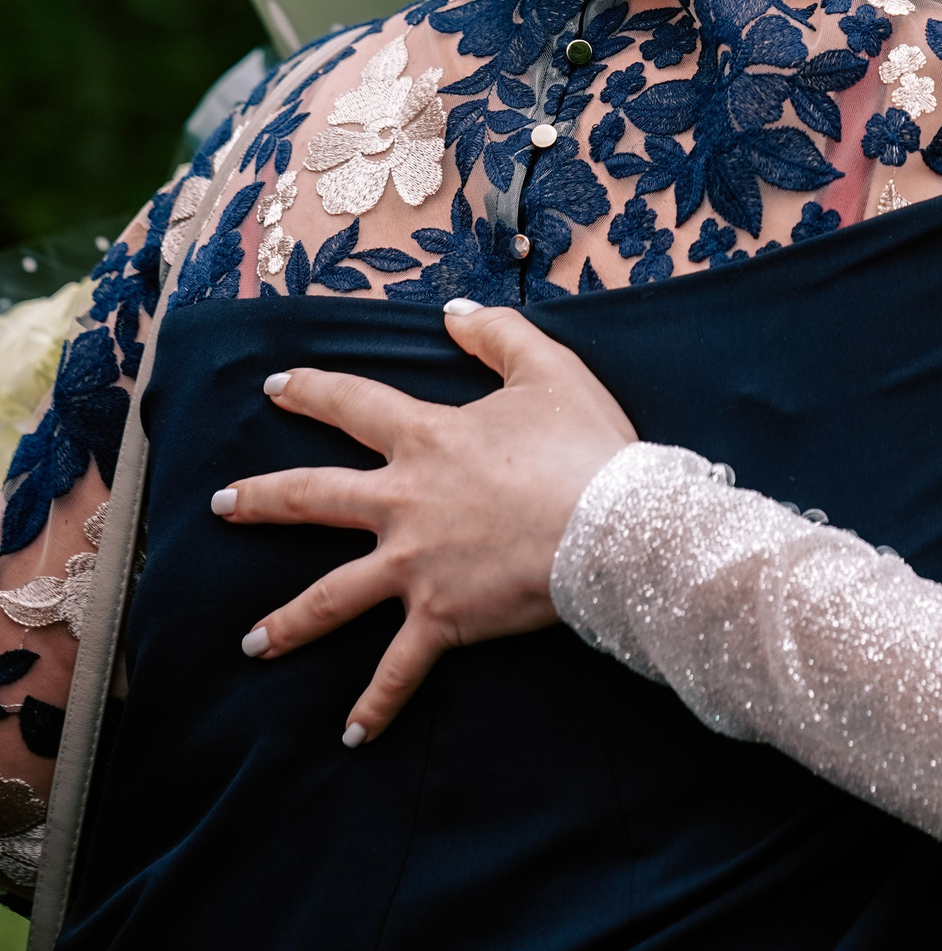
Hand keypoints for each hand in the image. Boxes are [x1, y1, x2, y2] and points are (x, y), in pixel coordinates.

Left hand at [214, 299, 637, 744]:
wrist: (612, 523)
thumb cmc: (586, 446)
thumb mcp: (550, 370)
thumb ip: (499, 334)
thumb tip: (456, 312)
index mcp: (426, 439)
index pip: (352, 406)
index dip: (311, 392)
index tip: (276, 387)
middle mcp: (403, 503)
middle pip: (313, 498)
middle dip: (261, 501)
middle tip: (224, 506)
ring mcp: (415, 566)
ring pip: (331, 597)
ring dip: (288, 622)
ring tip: (253, 643)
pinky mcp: (441, 618)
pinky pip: (399, 670)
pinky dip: (376, 705)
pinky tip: (352, 734)